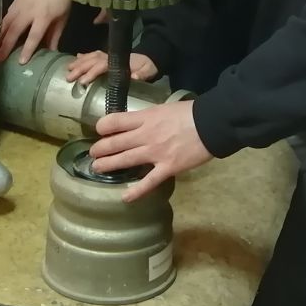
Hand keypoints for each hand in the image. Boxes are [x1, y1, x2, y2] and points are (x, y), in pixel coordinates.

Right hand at [0, 0, 69, 63]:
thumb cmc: (59, 2)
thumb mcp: (61, 20)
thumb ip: (54, 37)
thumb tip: (51, 55)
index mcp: (43, 16)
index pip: (34, 35)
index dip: (28, 49)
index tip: (21, 62)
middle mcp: (29, 11)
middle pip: (15, 30)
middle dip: (5, 45)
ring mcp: (19, 5)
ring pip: (6, 23)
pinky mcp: (14, 1)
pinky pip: (5, 16)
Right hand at [66, 50, 158, 85]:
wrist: (151, 57)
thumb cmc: (148, 66)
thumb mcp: (148, 71)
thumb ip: (141, 74)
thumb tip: (133, 77)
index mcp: (118, 62)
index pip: (102, 66)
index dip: (91, 73)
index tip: (82, 82)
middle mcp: (111, 57)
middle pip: (92, 61)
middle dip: (79, 68)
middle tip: (68, 77)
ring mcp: (108, 56)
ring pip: (91, 56)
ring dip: (79, 62)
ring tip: (67, 68)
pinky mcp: (108, 56)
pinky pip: (94, 54)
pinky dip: (85, 55)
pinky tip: (76, 57)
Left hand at [90, 102, 210, 201]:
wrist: (212, 124)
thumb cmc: (190, 113)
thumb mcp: (164, 108)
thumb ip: (149, 117)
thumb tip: (138, 123)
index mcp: (146, 118)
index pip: (115, 121)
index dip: (103, 127)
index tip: (99, 131)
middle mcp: (146, 135)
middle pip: (115, 142)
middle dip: (100, 148)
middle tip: (93, 153)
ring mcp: (155, 153)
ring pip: (125, 160)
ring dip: (108, 164)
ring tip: (97, 168)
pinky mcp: (167, 168)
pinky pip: (148, 182)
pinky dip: (136, 191)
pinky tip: (124, 197)